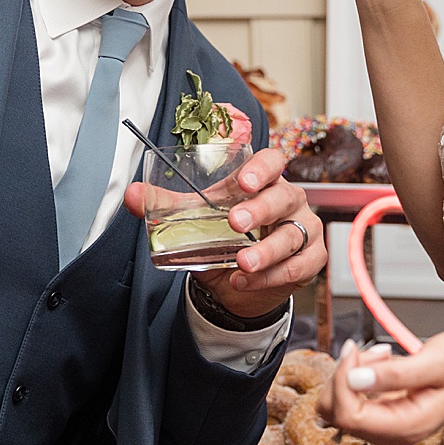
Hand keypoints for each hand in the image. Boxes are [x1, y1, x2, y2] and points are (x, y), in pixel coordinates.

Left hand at [123, 146, 324, 320]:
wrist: (240, 283)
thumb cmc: (225, 239)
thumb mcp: (197, 220)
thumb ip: (167, 207)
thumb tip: (131, 195)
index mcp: (263, 181)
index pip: (273, 161)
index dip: (262, 168)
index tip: (244, 181)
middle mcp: (289, 200)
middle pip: (285, 195)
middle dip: (261, 209)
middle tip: (236, 224)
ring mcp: (304, 228)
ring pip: (293, 234)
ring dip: (267, 250)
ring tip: (241, 264)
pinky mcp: (311, 258)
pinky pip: (300, 265)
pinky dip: (273, 275)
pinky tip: (247, 281)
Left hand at [315, 327, 443, 444]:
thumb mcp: (438, 361)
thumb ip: (396, 374)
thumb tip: (355, 379)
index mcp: (408, 426)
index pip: (349, 415)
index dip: (343, 380)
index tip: (355, 350)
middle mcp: (392, 433)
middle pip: (336, 412)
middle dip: (347, 374)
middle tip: (377, 351)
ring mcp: (385, 425)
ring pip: (337, 404)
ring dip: (350, 373)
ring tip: (382, 355)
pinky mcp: (380, 413)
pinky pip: (349, 397)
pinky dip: (357, 374)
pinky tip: (382, 361)